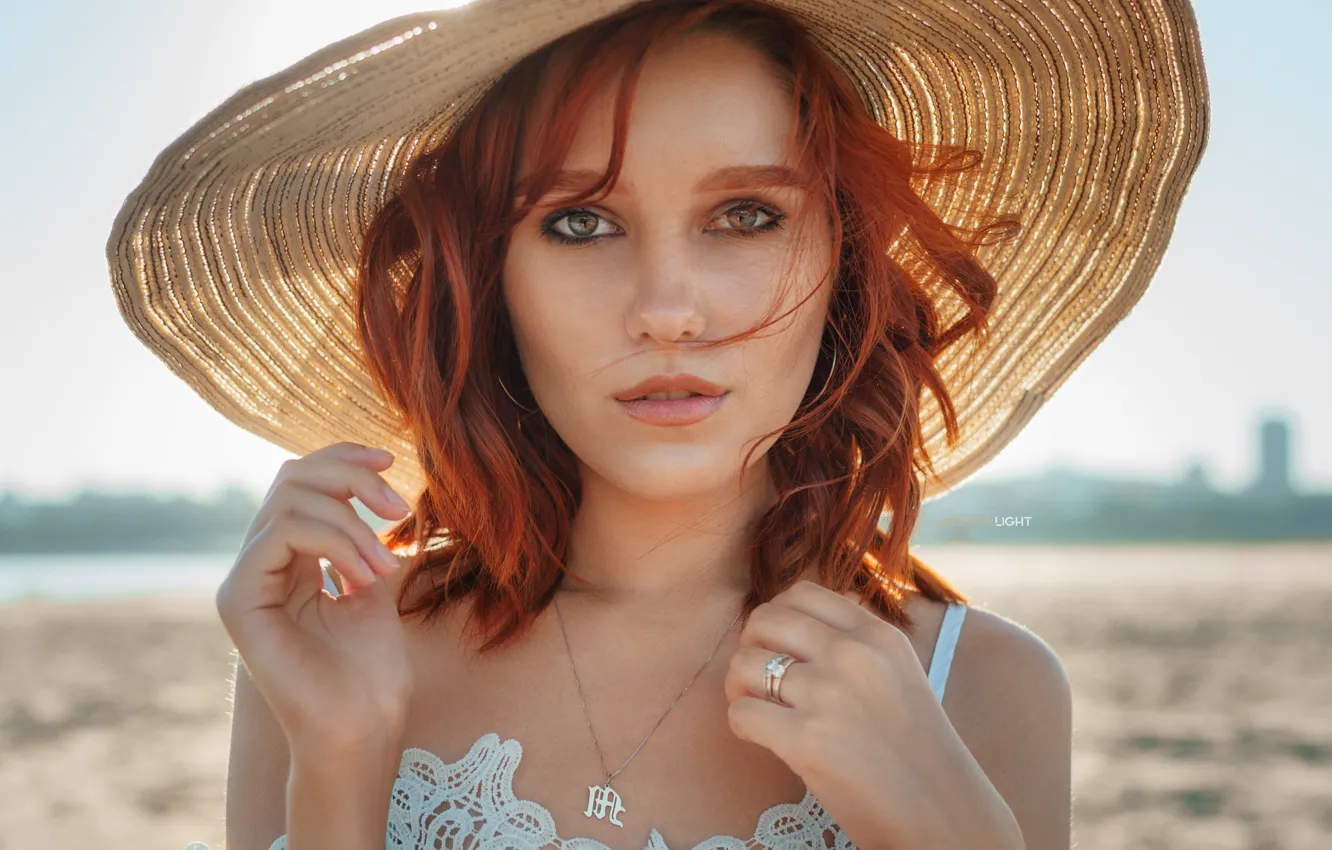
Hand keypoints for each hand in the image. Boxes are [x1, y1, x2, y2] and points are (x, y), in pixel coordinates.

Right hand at [214, 441, 415, 755]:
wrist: (362, 727)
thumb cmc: (372, 669)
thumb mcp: (374, 581)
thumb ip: (361, 535)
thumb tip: (373, 482)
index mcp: (291, 557)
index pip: (302, 480)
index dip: (343, 458)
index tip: (391, 462)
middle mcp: (261, 563)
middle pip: (291, 478)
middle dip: (352, 479)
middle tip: (399, 509)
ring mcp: (245, 580)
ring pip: (288, 500)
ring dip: (351, 522)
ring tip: (384, 566)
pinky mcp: (238, 599)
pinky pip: (280, 533)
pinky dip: (334, 541)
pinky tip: (365, 574)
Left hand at [722, 579, 1019, 849]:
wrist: (942, 811)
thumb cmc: (916, 748)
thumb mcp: (901, 671)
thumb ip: (858, 639)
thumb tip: (802, 609)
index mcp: (877, 635)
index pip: (801, 592)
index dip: (777, 616)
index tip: (778, 644)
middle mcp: (852, 656)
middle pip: (764, 619)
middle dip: (750, 644)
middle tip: (758, 675)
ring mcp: (827, 695)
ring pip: (743, 663)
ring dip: (739, 686)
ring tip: (757, 706)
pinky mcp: (806, 740)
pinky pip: (741, 713)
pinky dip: (741, 725)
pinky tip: (761, 738)